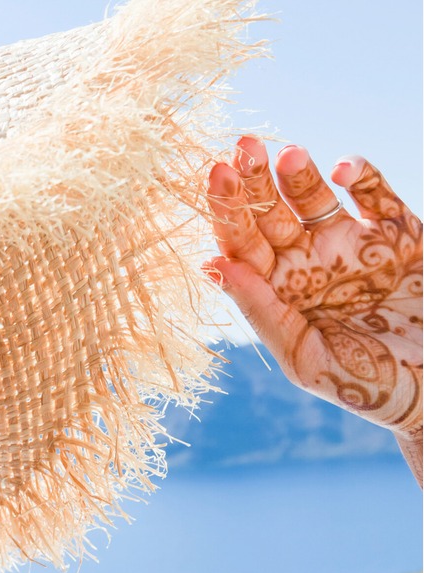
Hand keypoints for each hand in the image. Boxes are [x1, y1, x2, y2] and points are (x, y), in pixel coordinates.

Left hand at [205, 136, 421, 446]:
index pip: (241, 242)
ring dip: (299, 173)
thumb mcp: (305, 358)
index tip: (217, 175)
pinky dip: (362, 176)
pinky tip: (344, 168)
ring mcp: (352, 245)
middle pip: (270, 212)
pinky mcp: (399, 234)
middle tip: (244, 146)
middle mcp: (308, 262)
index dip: (227, 209)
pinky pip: (376, 195)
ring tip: (288, 153)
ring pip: (315, 198)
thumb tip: (214, 264)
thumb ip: (261, 312)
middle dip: (255, 180)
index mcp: (278, 290)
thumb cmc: (367, 387)